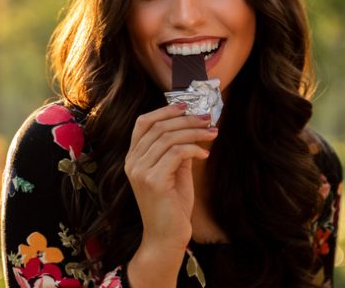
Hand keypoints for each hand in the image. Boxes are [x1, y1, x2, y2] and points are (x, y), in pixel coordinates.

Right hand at [125, 103, 215, 251]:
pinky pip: (176, 153)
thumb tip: (193, 127)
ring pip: (168, 137)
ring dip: (194, 132)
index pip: (143, 123)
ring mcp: (140, 171)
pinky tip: (205, 154)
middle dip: (186, 119)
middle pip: (158, 126)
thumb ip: (178, 150)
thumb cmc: (172, 206)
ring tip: (212, 133)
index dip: (165, 111)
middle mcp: (132, 162)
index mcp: (134, 158)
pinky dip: (194, 148)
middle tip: (208, 119)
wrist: (166, 237)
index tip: (187, 106)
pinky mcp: (153, 181)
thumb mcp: (176, 172)